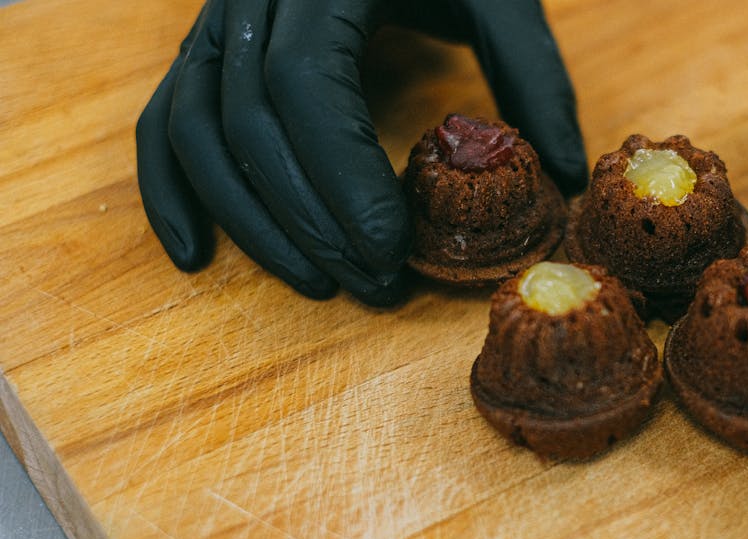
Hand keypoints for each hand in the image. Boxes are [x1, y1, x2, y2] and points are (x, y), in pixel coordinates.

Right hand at [135, 0, 587, 305]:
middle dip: (309, 219)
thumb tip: (563, 175)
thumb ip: (532, 76)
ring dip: (250, 221)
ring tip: (315, 283)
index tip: (392, 251)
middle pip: (249, 121)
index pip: (307, 86)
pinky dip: (172, 191)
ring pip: (196, 129)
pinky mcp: (201, 47)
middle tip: (371, 283)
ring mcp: (215, 19)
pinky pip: (163, 121)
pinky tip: (196, 254)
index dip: (342, 179)